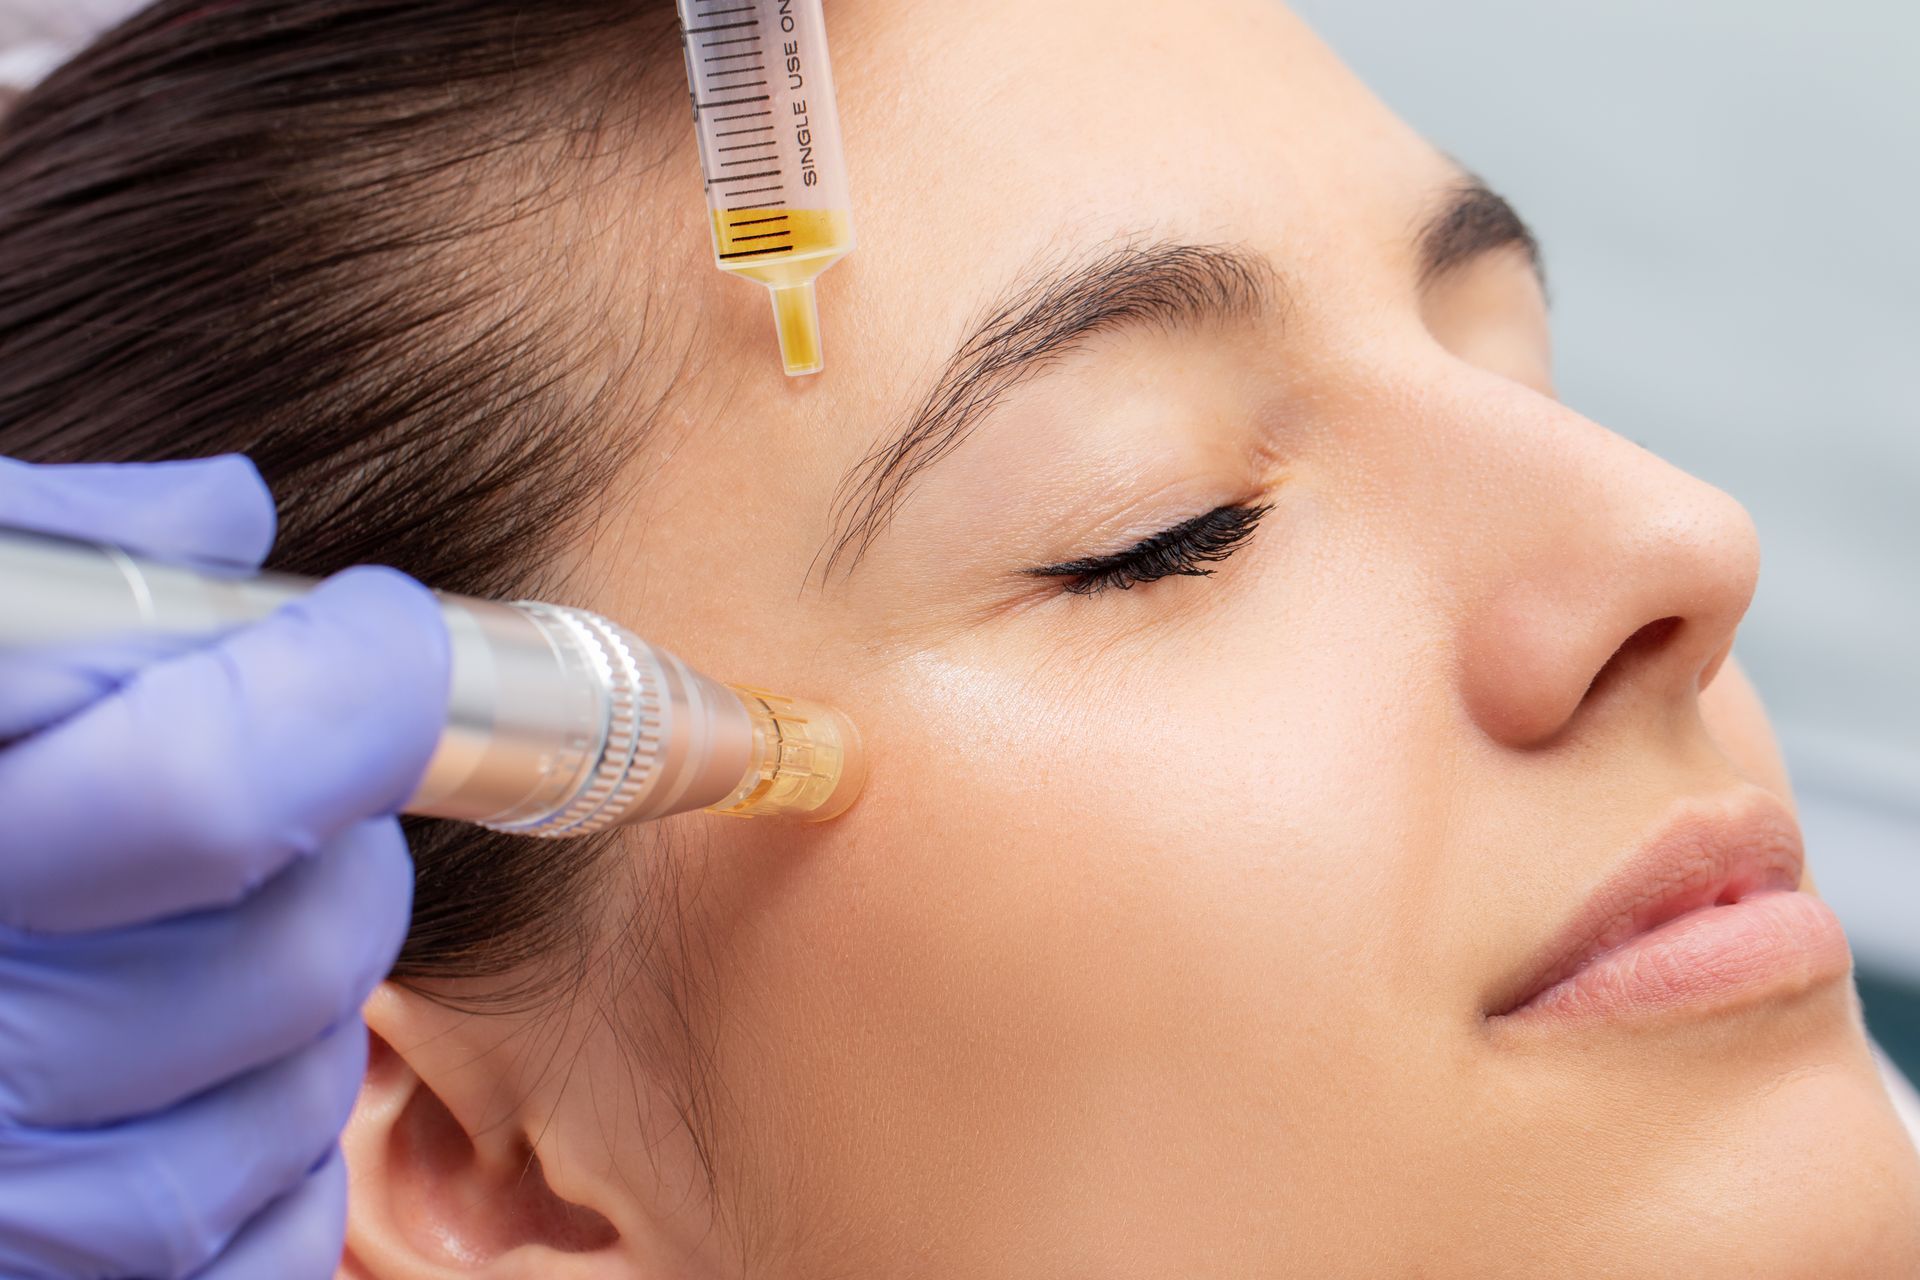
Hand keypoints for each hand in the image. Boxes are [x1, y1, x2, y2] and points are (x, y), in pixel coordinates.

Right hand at [0, 457, 449, 1278]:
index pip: (205, 787)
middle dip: (345, 851)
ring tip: (219, 936)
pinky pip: (255, 1257)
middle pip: (287, 960)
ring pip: (286, 1113)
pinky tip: (202, 1080)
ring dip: (311, 1009)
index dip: (350, 694)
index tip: (379, 634)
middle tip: (303, 793)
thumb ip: (36, 558)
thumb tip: (222, 519)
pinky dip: (278, 1168)